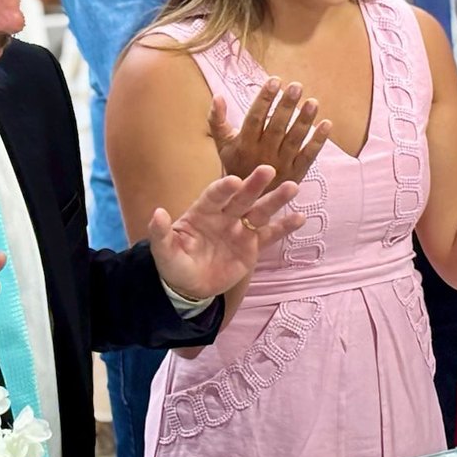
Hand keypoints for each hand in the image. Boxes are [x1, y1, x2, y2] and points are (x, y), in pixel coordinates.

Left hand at [150, 165, 304, 299]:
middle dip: (254, 184)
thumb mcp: (164, 252)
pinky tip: (300, 218)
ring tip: (292, 187)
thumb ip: (161, 234)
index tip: (234, 181)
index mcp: (202, 212)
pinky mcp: (252, 246)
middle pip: (241, 197)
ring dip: (275, 200)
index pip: (214, 196)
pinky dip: (284, 227)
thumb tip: (157, 213)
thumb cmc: (175, 264)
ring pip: (260, 211)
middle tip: (268, 170)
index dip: (223, 188)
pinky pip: (269, 234)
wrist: (190, 286)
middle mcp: (224, 215)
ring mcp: (240, 229)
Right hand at [209, 78, 331, 191]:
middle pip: (276, 127)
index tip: (274, 81)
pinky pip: (309, 156)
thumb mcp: (223, 145)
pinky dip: (318, 141)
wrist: (247, 201)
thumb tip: (217, 96)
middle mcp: (263, 155)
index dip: (265, 99)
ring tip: (313, 102)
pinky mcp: (296, 173)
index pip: (255, 118)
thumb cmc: (236, 167)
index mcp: (244, 145)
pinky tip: (327, 124)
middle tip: (296, 86)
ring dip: (304, 120)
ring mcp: (281, 165)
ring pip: (294, 140)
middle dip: (287, 106)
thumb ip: (217, 120)